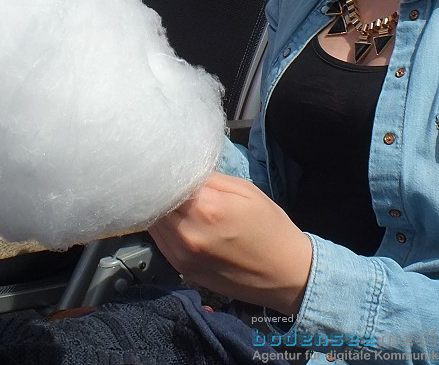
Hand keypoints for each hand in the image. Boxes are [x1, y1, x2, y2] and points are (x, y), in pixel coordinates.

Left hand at [149, 172, 311, 315]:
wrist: (285, 274)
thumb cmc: (270, 227)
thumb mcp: (246, 190)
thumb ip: (209, 178)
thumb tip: (182, 169)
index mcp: (206, 208)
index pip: (166, 181)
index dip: (166, 171)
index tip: (168, 164)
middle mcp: (188, 234)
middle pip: (156, 202)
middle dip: (161, 189)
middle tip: (170, 179)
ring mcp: (182, 256)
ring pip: (153, 222)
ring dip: (160, 209)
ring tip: (174, 199)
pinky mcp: (182, 270)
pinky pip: (160, 241)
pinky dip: (164, 227)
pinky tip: (177, 220)